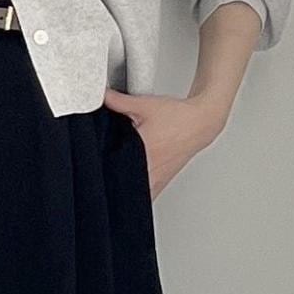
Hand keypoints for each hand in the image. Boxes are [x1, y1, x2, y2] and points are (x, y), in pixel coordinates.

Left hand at [101, 87, 229, 198]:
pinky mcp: (162, 183)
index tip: (93, 169)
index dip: (101, 171)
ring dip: (123, 190)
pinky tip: (128, 185)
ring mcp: (157, 180)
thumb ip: (119, 102)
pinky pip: (145, 196)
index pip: (114, 170)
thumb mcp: (145, 105)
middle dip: (109, 181)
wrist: (199, 123)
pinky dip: (136, 193)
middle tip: (100, 175)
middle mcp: (150, 170)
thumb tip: (100, 97)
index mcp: (143, 152)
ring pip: (133, 196)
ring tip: (114, 180)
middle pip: (121, 186)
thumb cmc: (177, 116)